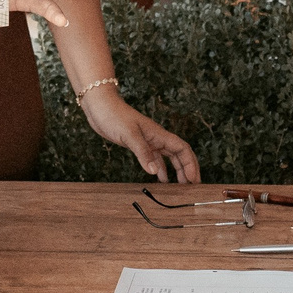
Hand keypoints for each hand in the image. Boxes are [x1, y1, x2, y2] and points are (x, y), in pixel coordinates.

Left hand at [79, 84, 198, 181]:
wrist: (100, 106)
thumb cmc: (114, 116)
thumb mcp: (129, 135)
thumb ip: (142, 153)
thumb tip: (155, 172)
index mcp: (158, 134)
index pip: (182, 149)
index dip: (190, 164)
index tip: (193, 180)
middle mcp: (156, 138)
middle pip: (179, 154)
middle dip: (187, 169)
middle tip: (192, 186)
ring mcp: (147, 141)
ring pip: (168, 157)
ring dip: (176, 170)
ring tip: (180, 186)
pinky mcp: (137, 145)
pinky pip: (154, 158)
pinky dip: (159, 169)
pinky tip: (159, 179)